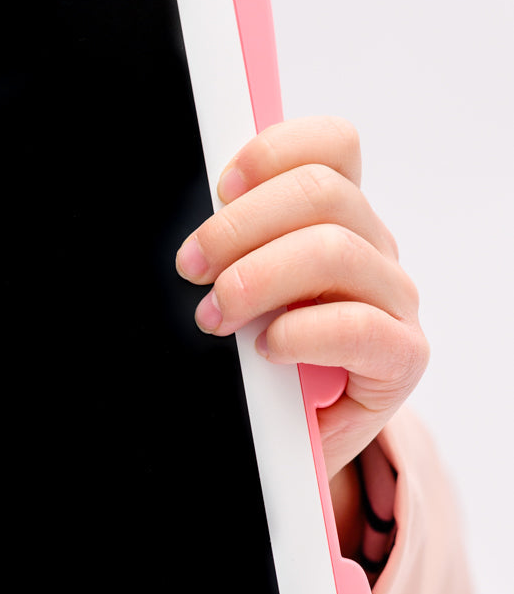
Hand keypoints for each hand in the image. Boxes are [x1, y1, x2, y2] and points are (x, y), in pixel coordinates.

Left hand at [174, 117, 427, 547]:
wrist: (289, 446)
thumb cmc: (258, 360)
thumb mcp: (240, 291)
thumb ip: (232, 247)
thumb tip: (192, 226)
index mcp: (337, 217)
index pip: (332, 147)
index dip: (274, 152)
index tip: (222, 186)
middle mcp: (373, 249)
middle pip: (324, 193)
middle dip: (241, 226)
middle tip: (192, 266)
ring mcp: (393, 301)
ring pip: (335, 251)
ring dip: (258, 279)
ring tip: (215, 316)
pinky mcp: (401, 357)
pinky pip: (358, 327)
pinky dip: (300, 333)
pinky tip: (267, 349)